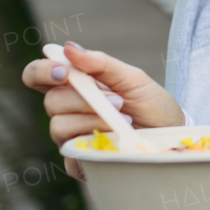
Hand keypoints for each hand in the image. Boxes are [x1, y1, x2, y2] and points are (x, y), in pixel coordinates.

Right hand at [21, 41, 184, 179]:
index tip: (64, 72)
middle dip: (83, 98)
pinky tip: (117, 140)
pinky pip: (72, 153)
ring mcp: (72, 137)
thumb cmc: (150, 104)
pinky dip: (96, 142)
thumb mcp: (132, 78)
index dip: (41, 71)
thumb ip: (101, 64)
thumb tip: (68, 48)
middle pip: (51, 101)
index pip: (38, 76)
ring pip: (58, 126)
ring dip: (93, 119)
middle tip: (118, 100)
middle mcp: (68, 111)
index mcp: (74, 85)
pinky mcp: (80, 162)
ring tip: (124, 120)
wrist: (171, 136)